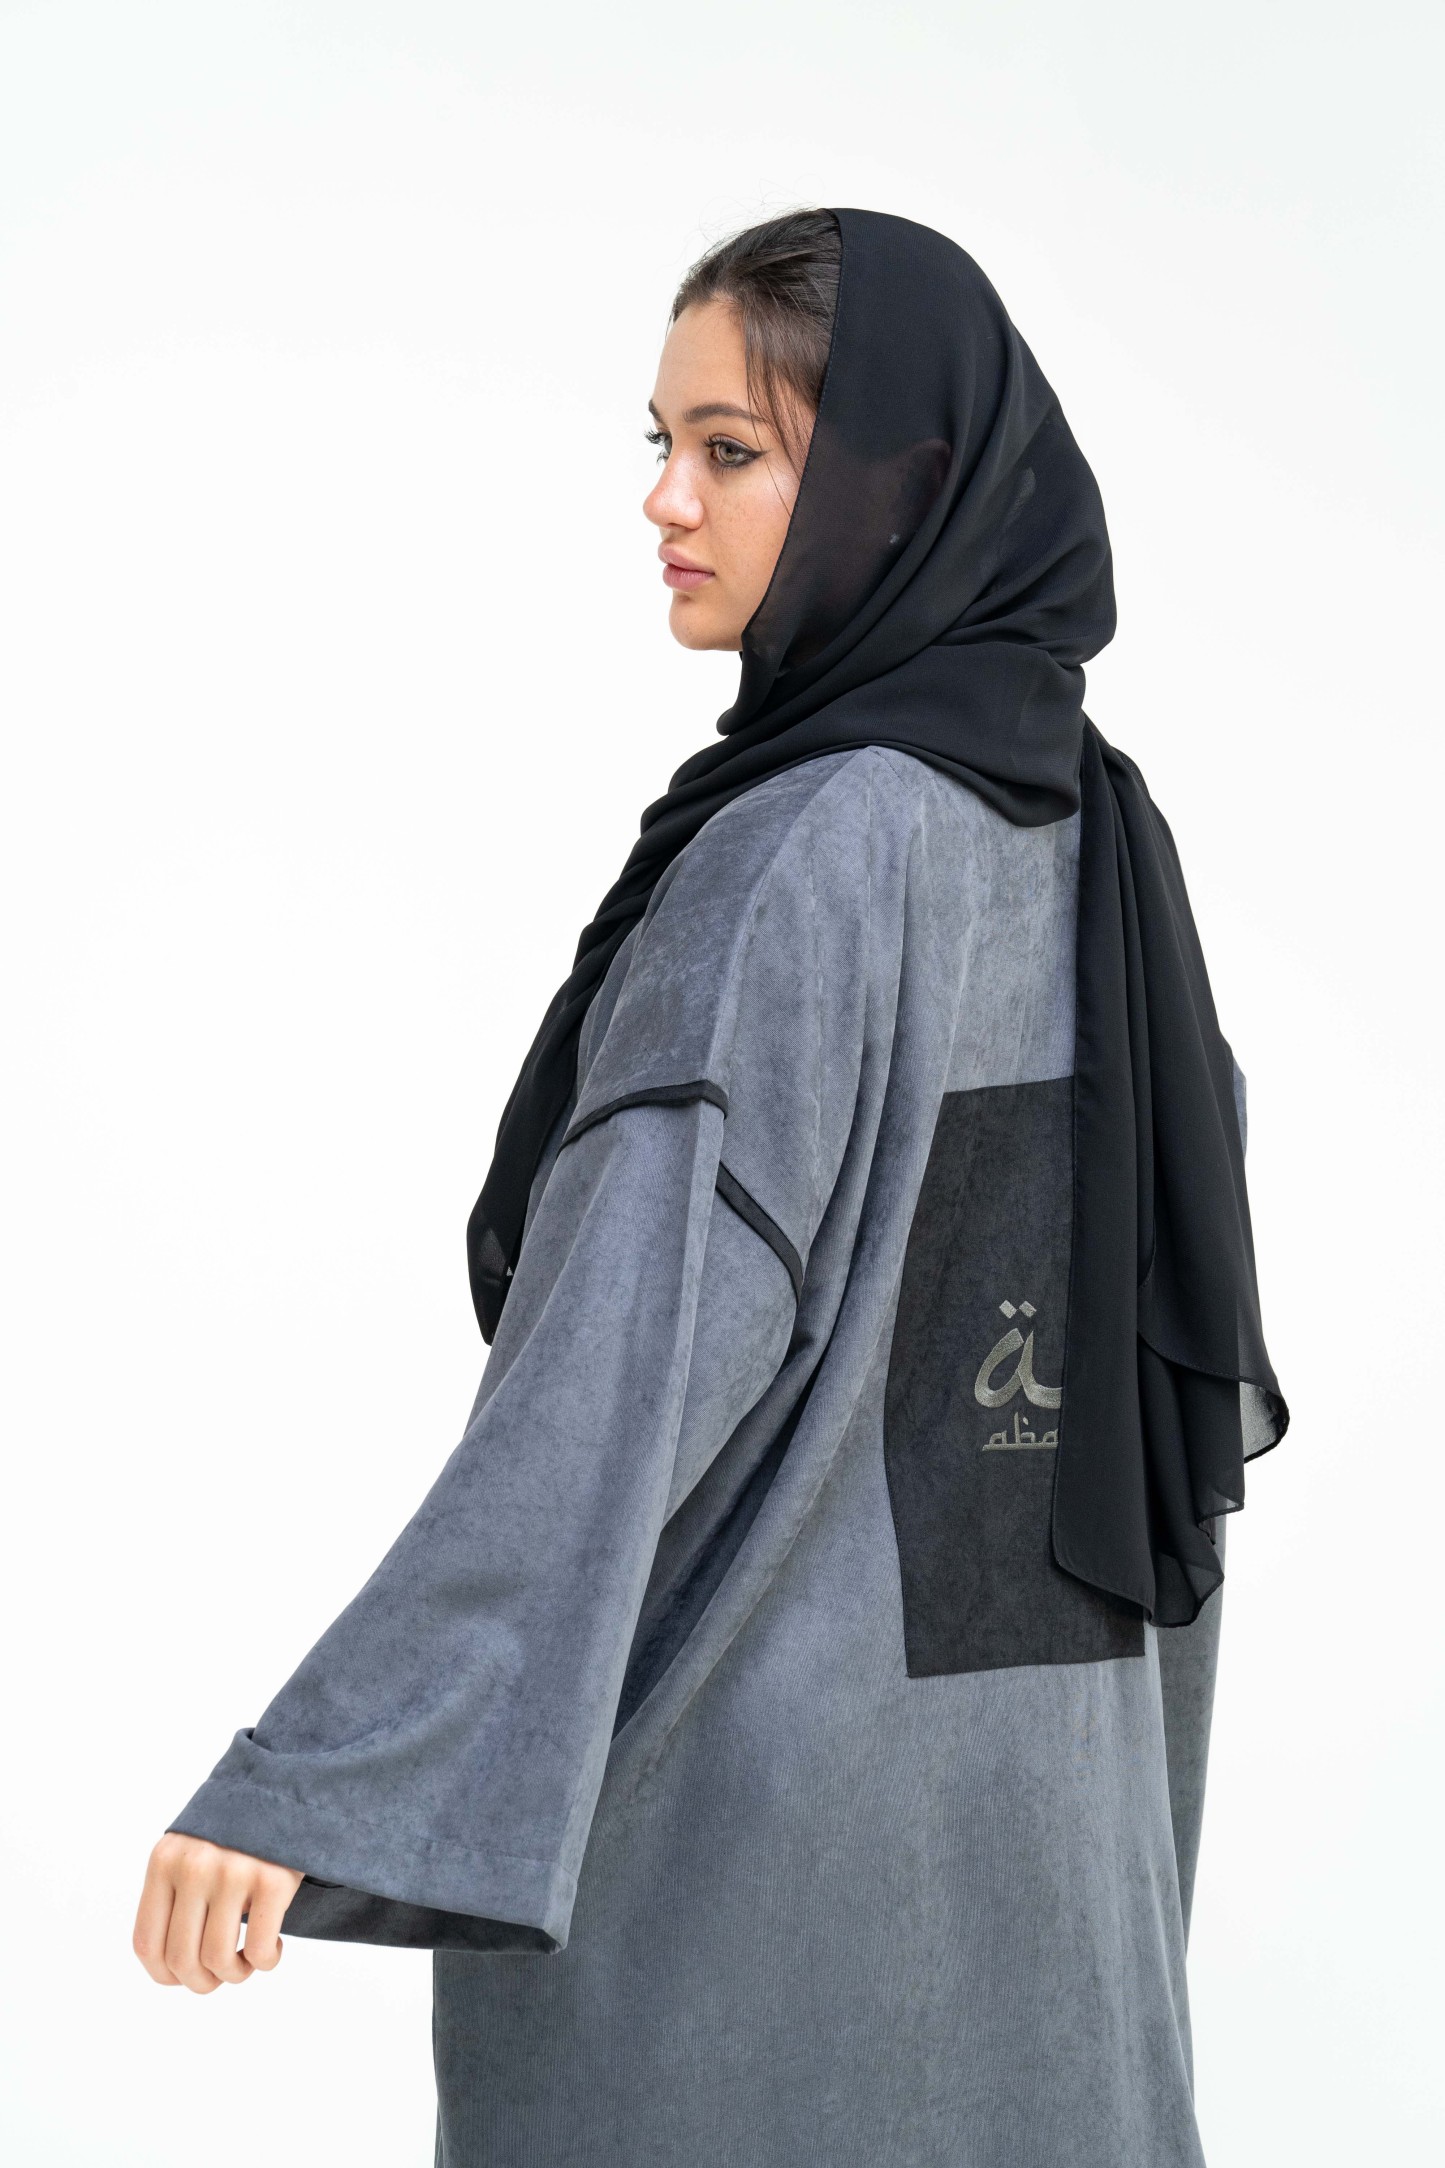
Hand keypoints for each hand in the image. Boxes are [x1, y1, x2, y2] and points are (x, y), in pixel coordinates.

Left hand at [133, 1833, 304, 1993]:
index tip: (186, 1977)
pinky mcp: (274, 1878)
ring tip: (247, 1960)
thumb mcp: (188, 1850)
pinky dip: (266, 1961)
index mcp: (164, 1861)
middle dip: (203, 1982)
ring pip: (219, 1960)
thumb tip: (171, 1968)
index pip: (147, 1945)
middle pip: (183, 1959)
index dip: (165, 1975)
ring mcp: (234, 1871)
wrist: (284, 1787)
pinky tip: (273, 1946)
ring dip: (235, 1974)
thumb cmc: (233, 1832)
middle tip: (222, 1974)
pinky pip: (260, 1949)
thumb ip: (173, 1896)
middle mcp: (194, 1866)